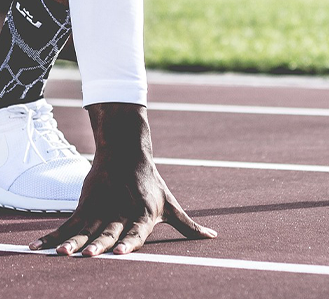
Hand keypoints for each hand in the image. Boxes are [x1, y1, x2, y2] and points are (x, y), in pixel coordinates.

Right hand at [29, 103, 215, 256]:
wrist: (126, 151)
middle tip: (90, 255)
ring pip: (86, 229)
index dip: (130, 241)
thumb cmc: (151, 184)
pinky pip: (68, 224)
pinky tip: (37, 249)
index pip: (137, 231)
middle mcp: (122, 212)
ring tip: (61, 255)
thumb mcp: (171, 204)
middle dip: (100, 244)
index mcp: (144, 214)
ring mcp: (102, 208)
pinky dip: (52, 237)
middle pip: (109, 231)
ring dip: (72, 243)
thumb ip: (188, 226)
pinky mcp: (86, 205)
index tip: (121, 252)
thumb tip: (213, 239)